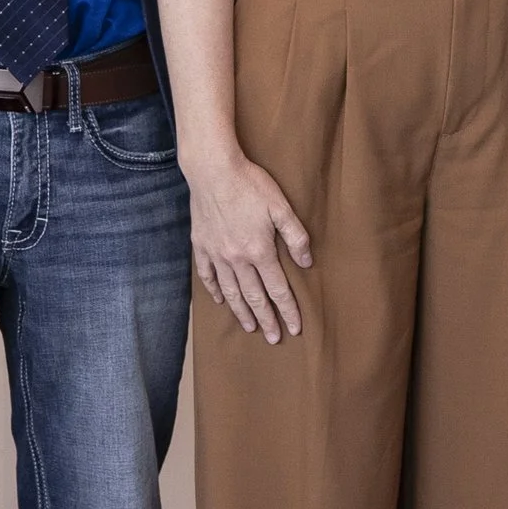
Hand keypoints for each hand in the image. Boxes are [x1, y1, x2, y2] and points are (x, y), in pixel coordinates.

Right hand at [186, 152, 311, 343]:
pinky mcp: (201, 246)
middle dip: (266, 319)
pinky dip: (215, 290)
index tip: (295, 328)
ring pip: (230, 291)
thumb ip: (296, 236)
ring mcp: (216, 254)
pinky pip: (207, 276)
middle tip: (274, 338)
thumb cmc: (250, 184)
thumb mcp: (280, 207)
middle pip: (254, 297)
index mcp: (259, 251)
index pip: (277, 289)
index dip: (288, 310)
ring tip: (250, 328)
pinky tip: (220, 300)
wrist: (213, 170)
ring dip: (241, 312)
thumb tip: (307, 263)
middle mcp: (236, 259)